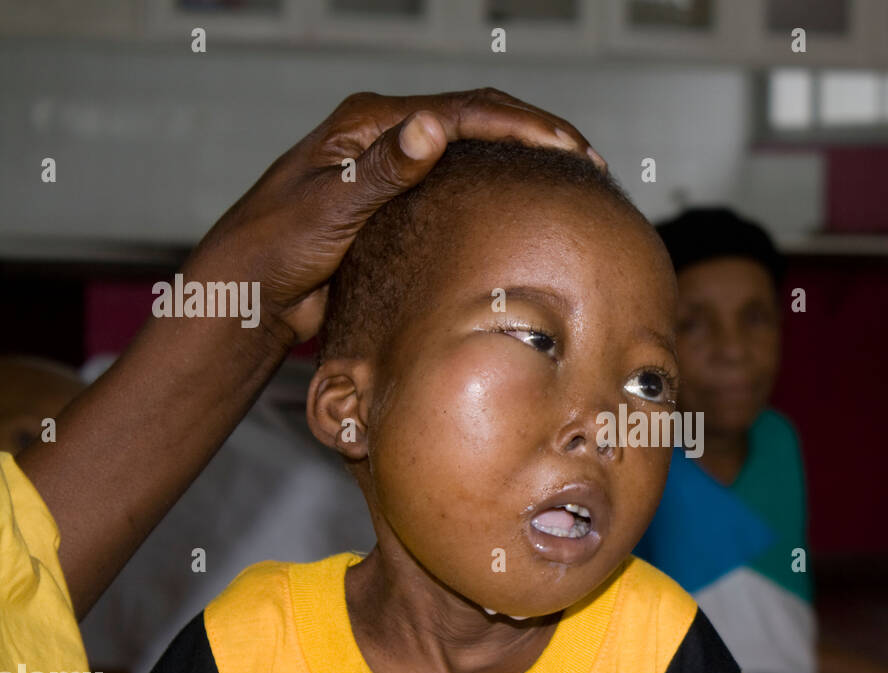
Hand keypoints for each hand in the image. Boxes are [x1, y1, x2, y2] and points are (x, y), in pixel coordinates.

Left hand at [183, 89, 604, 345]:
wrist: (247, 297)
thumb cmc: (271, 249)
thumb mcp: (328, 208)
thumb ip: (384, 169)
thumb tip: (435, 127)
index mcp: (367, 123)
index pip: (462, 110)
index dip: (523, 125)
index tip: (571, 147)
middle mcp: (383, 138)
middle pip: (476, 119)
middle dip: (536, 134)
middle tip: (589, 161)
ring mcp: (392, 170)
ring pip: (472, 150)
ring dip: (522, 158)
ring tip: (571, 176)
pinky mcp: (396, 205)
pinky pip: (458, 185)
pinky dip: (498, 187)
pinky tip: (523, 204)